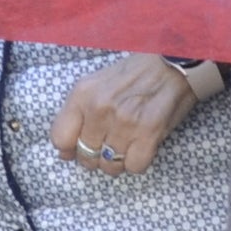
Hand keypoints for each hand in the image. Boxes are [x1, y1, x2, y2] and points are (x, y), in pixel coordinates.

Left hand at [46, 54, 203, 177]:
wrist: (171, 63)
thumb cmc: (133, 75)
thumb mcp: (96, 85)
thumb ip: (77, 115)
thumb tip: (64, 152)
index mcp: (82, 93)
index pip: (59, 138)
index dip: (69, 149)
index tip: (79, 147)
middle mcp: (100, 108)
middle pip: (86, 156)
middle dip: (95, 158)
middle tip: (108, 147)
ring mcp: (125, 121)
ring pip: (109, 166)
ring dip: (117, 163)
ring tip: (125, 146)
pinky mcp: (149, 132)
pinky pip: (134, 167)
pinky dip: (137, 163)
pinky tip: (141, 147)